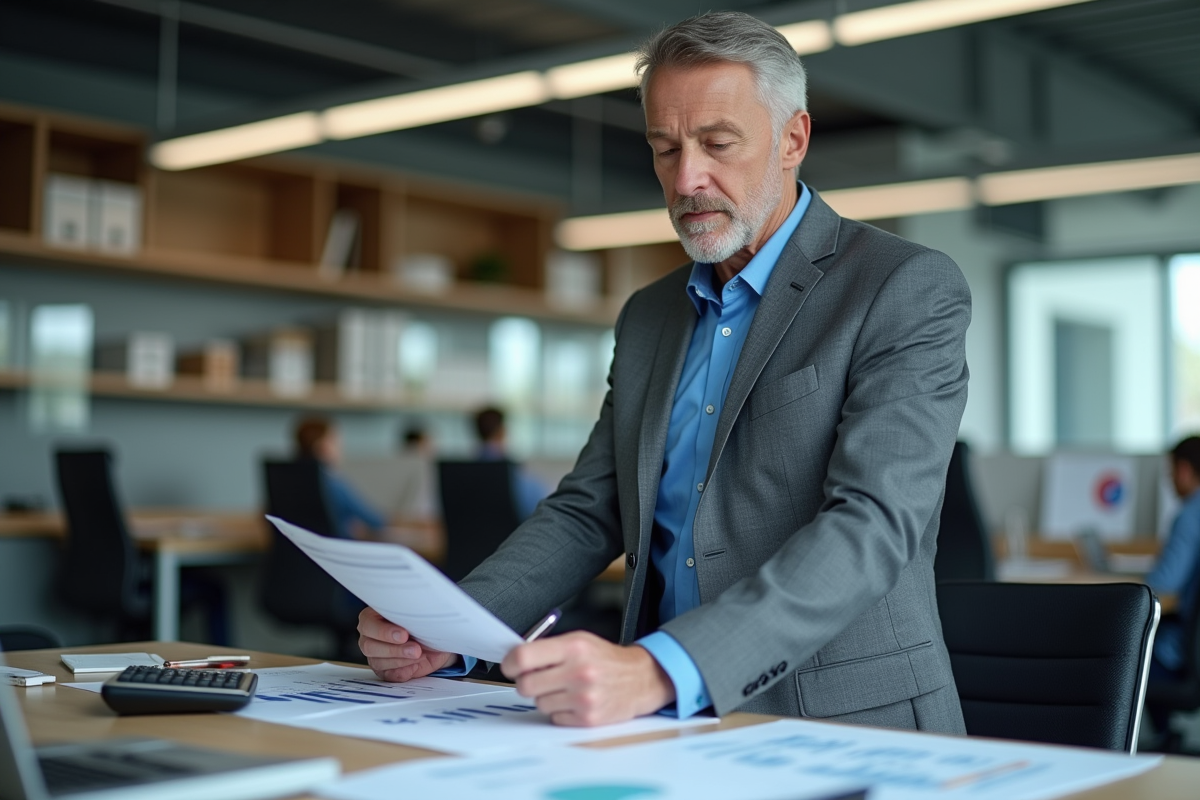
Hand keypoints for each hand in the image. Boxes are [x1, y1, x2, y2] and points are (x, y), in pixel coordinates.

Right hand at [357, 607, 457, 680]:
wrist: (436, 640)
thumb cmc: (422, 622)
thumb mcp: (417, 613)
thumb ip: (409, 613)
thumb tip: (414, 614)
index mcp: (372, 617)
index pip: (367, 624)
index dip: (384, 632)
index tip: (404, 635)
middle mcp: (369, 637)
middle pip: (369, 646)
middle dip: (395, 649)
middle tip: (415, 649)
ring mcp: (375, 656)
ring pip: (378, 662)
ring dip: (402, 660)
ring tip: (419, 655)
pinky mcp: (384, 671)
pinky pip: (389, 675)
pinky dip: (404, 671)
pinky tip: (415, 665)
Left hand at [500, 631, 674, 726]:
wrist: (640, 678)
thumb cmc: (605, 658)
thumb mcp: (579, 640)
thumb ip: (547, 648)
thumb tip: (514, 659)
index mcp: (573, 647)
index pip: (524, 657)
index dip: (509, 663)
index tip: (509, 666)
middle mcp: (579, 672)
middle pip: (525, 685)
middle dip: (526, 682)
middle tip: (537, 678)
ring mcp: (584, 697)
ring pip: (539, 703)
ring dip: (546, 697)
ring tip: (565, 687)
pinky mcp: (588, 719)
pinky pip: (554, 717)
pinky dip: (560, 711)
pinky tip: (575, 700)